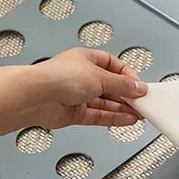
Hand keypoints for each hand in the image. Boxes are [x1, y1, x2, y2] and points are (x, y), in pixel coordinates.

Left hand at [32, 48, 147, 128]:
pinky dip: (114, 118)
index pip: (114, 65)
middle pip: (111, 86)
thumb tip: (139, 87)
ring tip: (139, 113)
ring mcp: (78, 95)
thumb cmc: (59, 77)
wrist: (37, 96)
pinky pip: (100, 115)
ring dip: (123, 108)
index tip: (139, 85)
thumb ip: (123, 85)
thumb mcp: (100, 76)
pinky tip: (127, 120)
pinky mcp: (76, 113)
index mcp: (87, 59)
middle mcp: (82, 76)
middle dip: (127, 95)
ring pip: (106, 103)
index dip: (128, 75)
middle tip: (142, 102)